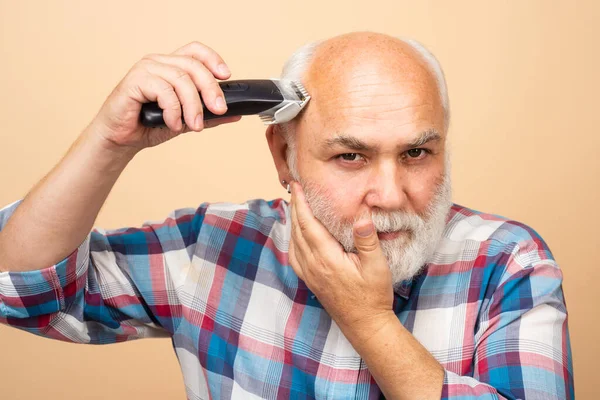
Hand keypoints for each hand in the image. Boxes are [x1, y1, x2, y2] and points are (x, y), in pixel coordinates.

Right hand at [89, 41, 241, 152]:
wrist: (122, 139)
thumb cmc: (149, 125)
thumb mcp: (186, 120)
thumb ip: (209, 116)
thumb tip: (234, 114)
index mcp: (171, 67)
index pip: (195, 51)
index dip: (213, 59)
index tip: (226, 75)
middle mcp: (159, 63)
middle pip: (193, 66)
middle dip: (210, 89)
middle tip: (219, 109)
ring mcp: (146, 69)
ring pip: (181, 79)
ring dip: (193, 106)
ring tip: (194, 126)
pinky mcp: (135, 80)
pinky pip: (164, 91)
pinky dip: (173, 110)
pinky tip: (172, 124)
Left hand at [288, 181, 394, 338]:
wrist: (365, 325)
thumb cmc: (373, 296)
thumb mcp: (377, 266)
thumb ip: (367, 240)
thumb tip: (361, 216)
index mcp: (326, 258)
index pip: (308, 224)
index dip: (301, 203)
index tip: (297, 186)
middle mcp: (313, 265)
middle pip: (297, 230)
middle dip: (295, 207)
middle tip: (295, 188)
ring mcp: (309, 274)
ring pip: (294, 242)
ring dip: (293, 221)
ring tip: (296, 205)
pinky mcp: (310, 281)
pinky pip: (295, 255)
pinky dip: (293, 239)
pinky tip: (298, 235)